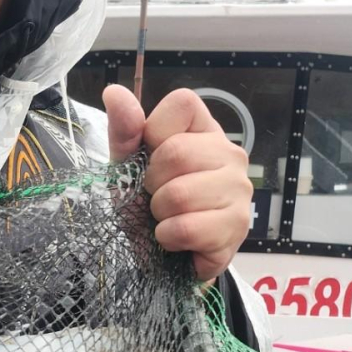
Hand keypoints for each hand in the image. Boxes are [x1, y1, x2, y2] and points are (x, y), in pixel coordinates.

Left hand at [102, 85, 251, 281]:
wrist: (158, 259)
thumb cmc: (145, 207)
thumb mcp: (125, 167)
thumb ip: (123, 131)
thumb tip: (112, 91)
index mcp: (203, 130)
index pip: (183, 102)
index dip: (154, 133)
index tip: (151, 160)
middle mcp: (230, 154)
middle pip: (176, 152)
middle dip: (152, 184)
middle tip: (156, 198)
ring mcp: (239, 190)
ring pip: (180, 194)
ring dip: (159, 216)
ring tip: (168, 220)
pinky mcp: (238, 227)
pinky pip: (187, 228)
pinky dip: (169, 239)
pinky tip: (178, 241)